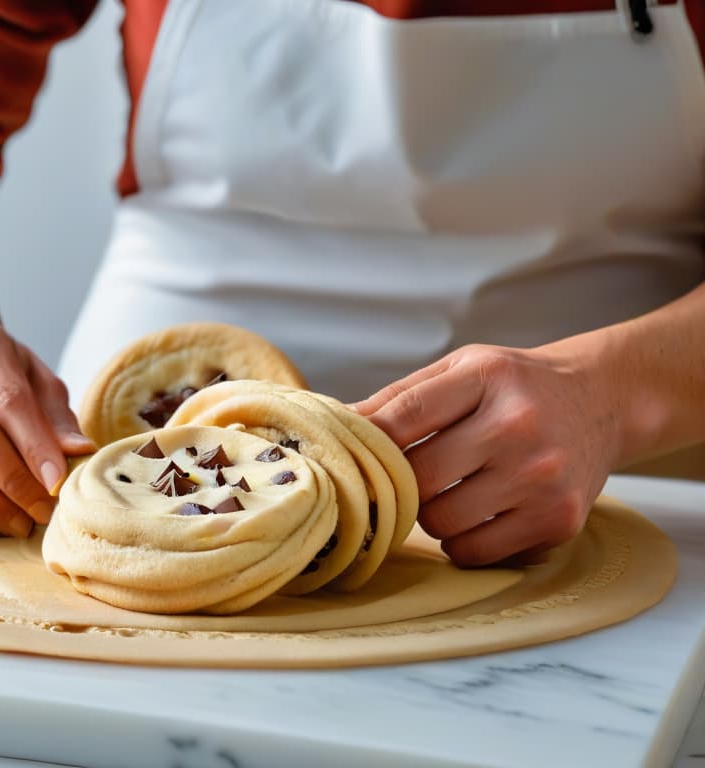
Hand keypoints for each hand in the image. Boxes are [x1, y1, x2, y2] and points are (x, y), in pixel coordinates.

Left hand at [352, 343, 620, 566]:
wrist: (605, 401)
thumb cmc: (517, 387)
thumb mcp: (463, 369)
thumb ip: (401, 397)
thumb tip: (336, 428)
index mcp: (487, 377)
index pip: (405, 415)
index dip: (366, 441)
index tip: (346, 456)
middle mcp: (518, 426)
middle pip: (418, 479)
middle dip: (400, 484)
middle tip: (405, 478)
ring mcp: (542, 477)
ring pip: (441, 523)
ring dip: (430, 515)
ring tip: (447, 492)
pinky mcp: (558, 520)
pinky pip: (476, 552)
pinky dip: (461, 542)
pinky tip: (475, 515)